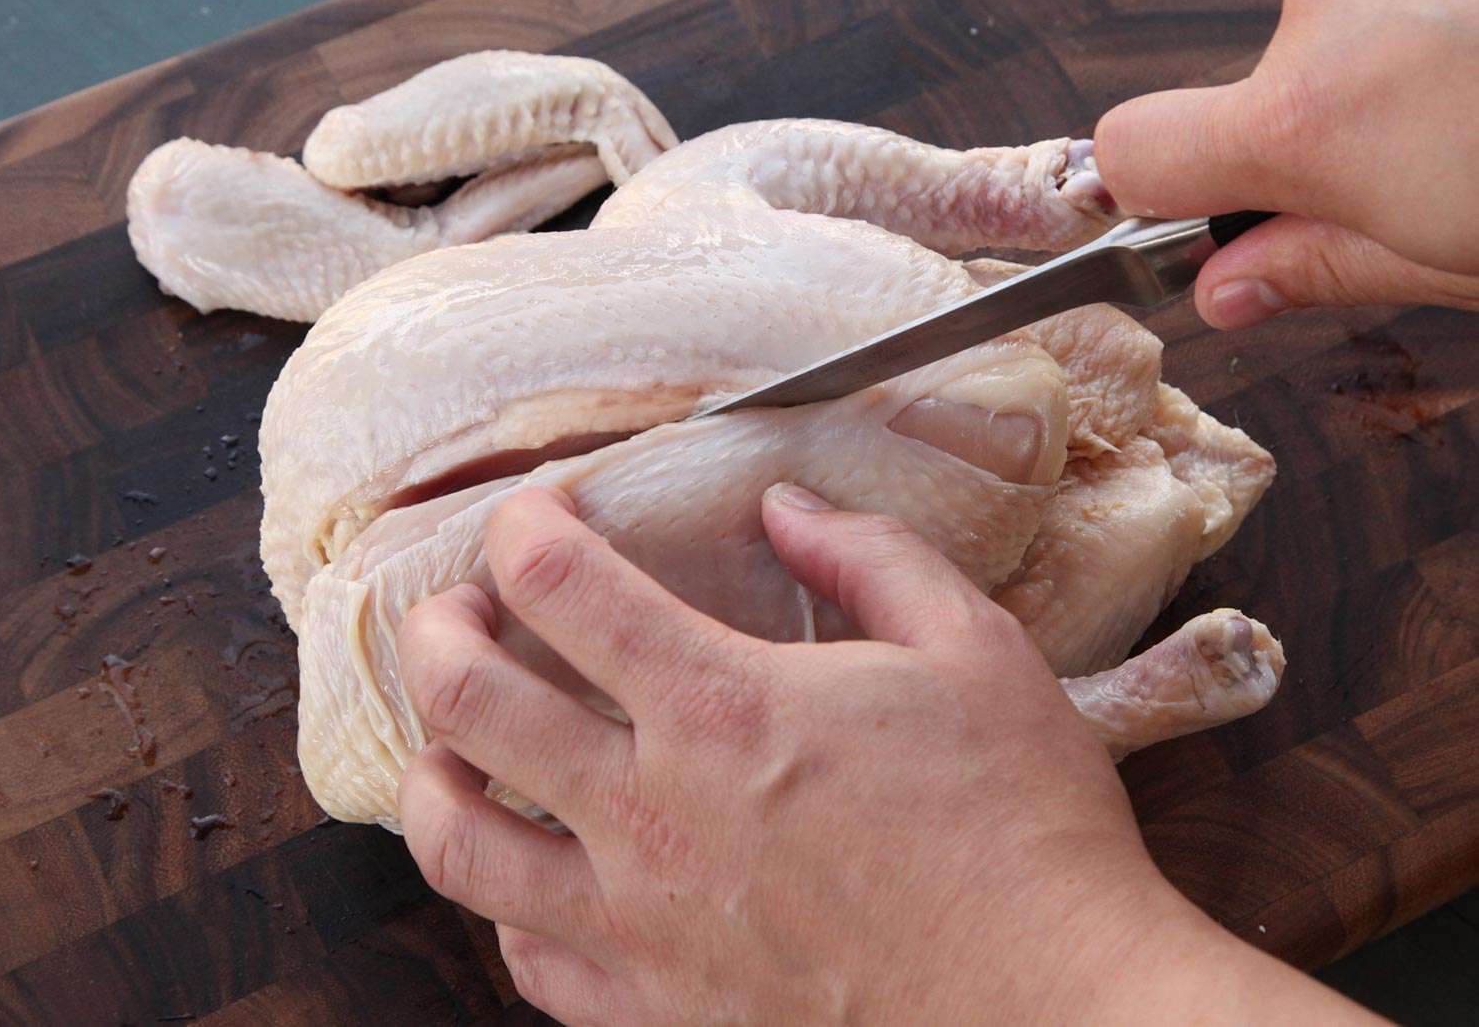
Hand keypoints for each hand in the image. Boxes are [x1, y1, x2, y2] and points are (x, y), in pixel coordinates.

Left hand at [394, 484, 1370, 1022]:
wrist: (1051, 1006)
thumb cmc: (1019, 826)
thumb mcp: (972, 648)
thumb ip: (869, 557)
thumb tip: (786, 507)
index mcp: (723, 706)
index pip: (559, 584)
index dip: (522, 526)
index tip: (534, 515)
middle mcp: (653, 813)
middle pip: (466, 702)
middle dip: (433, 634)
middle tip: (453, 612)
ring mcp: (641, 925)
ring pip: (459, 846)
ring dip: (432, 778)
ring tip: (451, 749)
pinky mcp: (659, 1010)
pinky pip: (528, 963)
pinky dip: (509, 906)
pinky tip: (537, 878)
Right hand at [1094, 0, 1478, 327]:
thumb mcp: (1457, 261)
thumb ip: (1320, 264)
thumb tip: (1227, 287)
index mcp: (1308, 123)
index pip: (1135, 148)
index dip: (1149, 186)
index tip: (1186, 206)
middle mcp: (1330, 8)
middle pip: (1271, 78)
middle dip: (1333, 115)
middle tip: (1437, 155)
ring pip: (1354, 2)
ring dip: (1403, 42)